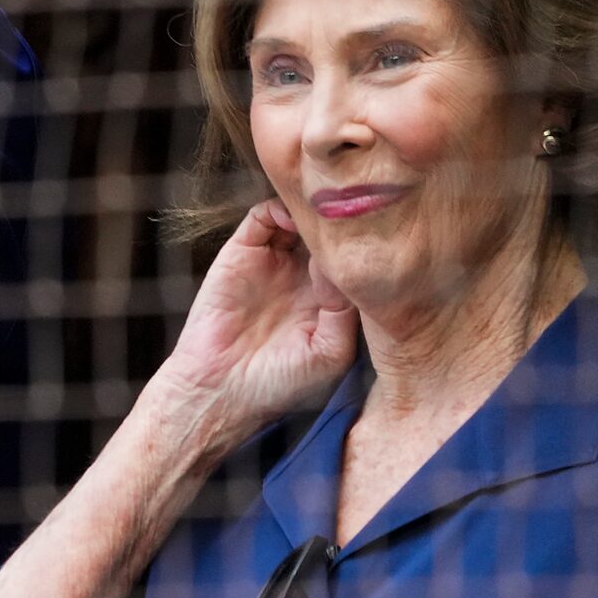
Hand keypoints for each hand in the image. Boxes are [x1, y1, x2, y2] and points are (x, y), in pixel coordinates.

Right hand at [157, 200, 359, 449]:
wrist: (221, 388)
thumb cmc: (279, 381)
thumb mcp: (331, 351)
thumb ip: (344, 309)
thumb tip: (337, 264)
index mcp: (330, 298)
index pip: (354, 257)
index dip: (365, 246)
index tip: (375, 240)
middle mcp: (303, 275)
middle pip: (329, 231)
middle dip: (341, 222)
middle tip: (353, 217)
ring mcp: (274, 261)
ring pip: (300, 217)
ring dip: (312, 211)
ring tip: (323, 217)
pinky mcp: (242, 252)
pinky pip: (263, 216)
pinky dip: (279, 209)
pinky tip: (293, 221)